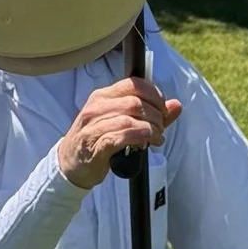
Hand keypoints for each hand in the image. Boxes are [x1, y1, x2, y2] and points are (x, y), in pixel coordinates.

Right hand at [57, 76, 180, 189]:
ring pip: (130, 118)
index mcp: (103, 96)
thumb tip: (176, 105)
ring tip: (156, 138)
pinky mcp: (96, 146)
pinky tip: (146, 144)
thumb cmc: (97, 141)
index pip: (133, 84)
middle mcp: (96, 108)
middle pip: (135, 102)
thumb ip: (151, 114)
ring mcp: (94, 126)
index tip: (162, 108)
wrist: (70, 164)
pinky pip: (121, 136)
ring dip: (150, 129)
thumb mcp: (122, 122)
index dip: (154, 94)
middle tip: (161, 128)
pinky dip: (139, 138)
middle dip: (156, 115)